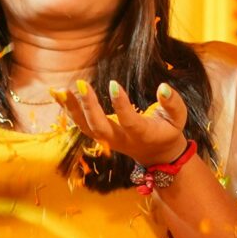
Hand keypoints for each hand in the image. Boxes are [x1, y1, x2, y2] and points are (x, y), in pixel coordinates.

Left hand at [56, 79, 191, 168]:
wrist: (157, 154)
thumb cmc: (168, 130)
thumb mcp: (178, 117)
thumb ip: (173, 103)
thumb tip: (163, 87)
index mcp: (142, 134)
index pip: (129, 121)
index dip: (120, 104)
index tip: (112, 83)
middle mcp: (121, 139)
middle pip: (99, 128)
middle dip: (89, 108)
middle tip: (81, 85)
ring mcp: (108, 139)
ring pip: (85, 128)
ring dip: (73, 110)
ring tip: (62, 90)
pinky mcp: (99, 135)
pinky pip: (80, 124)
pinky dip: (68, 110)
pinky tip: (58, 93)